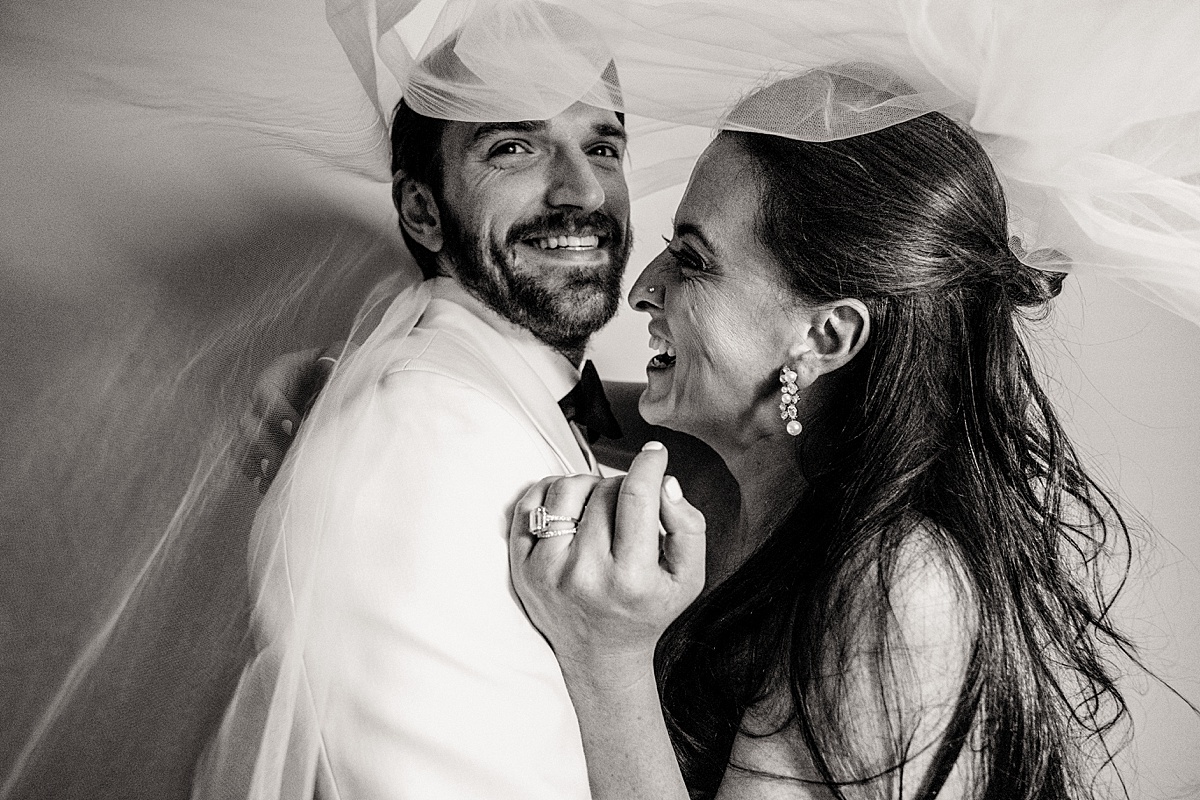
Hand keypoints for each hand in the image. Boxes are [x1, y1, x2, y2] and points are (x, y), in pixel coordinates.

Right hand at [237, 342, 347, 491]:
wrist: (336, 380)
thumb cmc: (339, 365)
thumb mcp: (340, 356)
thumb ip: (338, 359)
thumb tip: (335, 369)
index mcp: (277, 374)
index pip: (265, 393)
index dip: (276, 413)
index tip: (295, 428)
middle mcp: (262, 398)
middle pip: (248, 422)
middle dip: (264, 445)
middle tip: (283, 462)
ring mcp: (260, 420)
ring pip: (243, 443)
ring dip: (256, 462)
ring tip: (273, 478)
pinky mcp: (263, 440)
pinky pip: (247, 458)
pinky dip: (254, 473)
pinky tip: (266, 487)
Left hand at [509, 443, 705, 683]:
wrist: (600, 655)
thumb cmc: (646, 610)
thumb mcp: (687, 578)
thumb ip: (688, 527)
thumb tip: (665, 482)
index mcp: (630, 578)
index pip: (637, 497)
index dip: (649, 464)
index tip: (655, 453)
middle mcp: (584, 574)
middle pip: (604, 490)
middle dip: (624, 482)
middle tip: (632, 499)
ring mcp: (545, 570)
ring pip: (566, 489)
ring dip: (589, 484)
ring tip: (601, 504)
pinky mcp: (520, 567)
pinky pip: (530, 503)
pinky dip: (552, 492)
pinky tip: (572, 508)